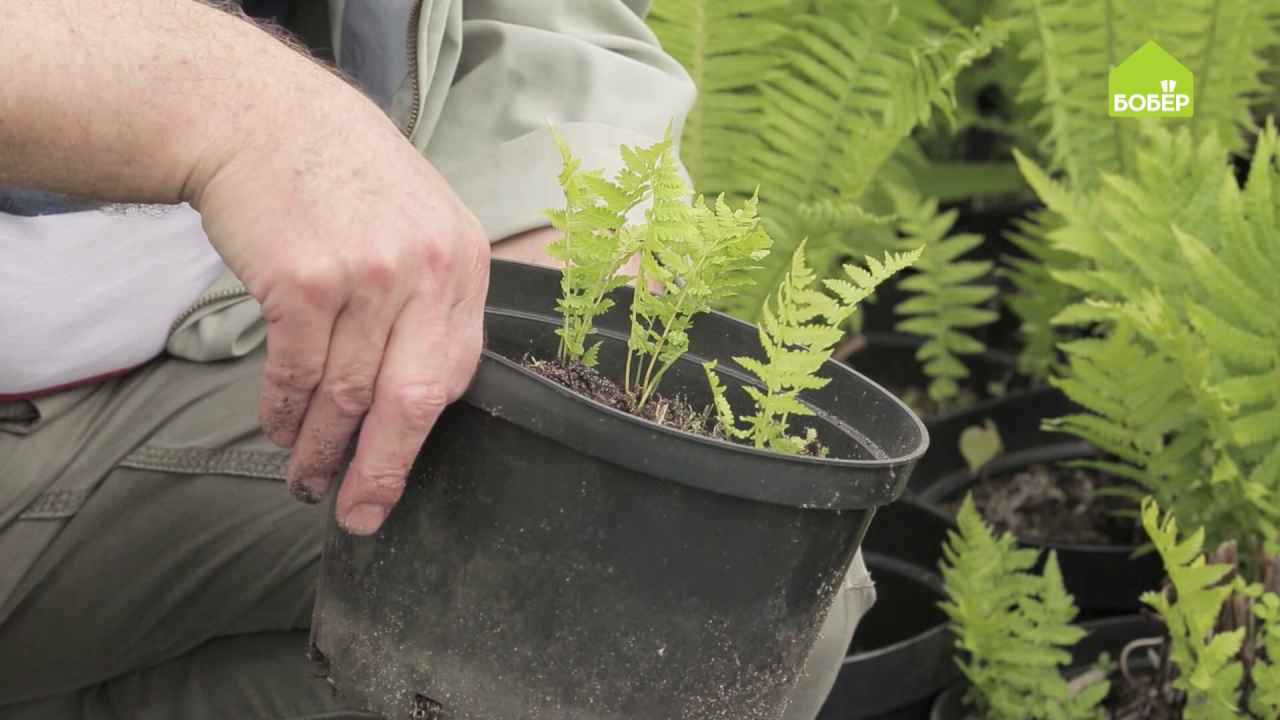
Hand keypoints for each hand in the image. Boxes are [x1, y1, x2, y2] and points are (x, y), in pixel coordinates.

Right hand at [190, 87, 489, 535]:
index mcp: (464, 262)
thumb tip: (420, 398)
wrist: (258, 119)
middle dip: (379, 472)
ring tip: (304, 476)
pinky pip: (295, 374)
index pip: (454, 374)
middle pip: (409, 402)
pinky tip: (276, 429)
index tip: (394, 483)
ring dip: (318, 448)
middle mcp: (425, 270)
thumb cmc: (339, 178)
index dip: (419, 439)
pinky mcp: (303, 283)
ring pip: (345, 396)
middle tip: (357, 516)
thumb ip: (430, 298)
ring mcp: (366, 276)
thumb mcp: (417, 221)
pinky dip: (281, 412)